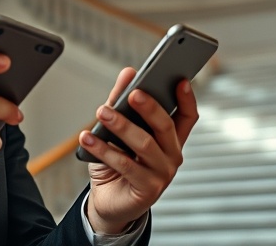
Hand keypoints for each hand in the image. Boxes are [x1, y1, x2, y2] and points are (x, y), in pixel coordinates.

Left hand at [79, 67, 198, 233]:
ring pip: (144, 144)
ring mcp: (162, 174)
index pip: (188, 116)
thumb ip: (122, 101)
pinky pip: (124, 164)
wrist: (109, 202)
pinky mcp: (148, 189)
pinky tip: (87, 138)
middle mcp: (172, 156)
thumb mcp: (117, 129)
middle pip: (166, 127)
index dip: (187, 99)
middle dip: (149, 107)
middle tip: (132, 93)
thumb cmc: (117, 164)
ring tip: (102, 112)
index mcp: (171, 139)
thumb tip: (129, 73)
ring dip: (121, 126)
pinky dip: (103, 149)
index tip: (179, 80)